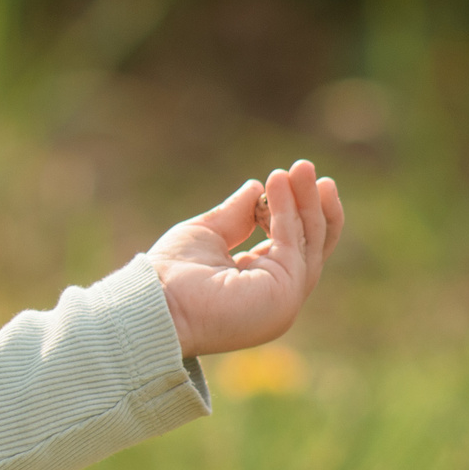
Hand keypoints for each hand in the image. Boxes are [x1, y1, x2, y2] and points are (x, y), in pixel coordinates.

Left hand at [148, 159, 344, 356]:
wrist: (155, 301)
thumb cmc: (172, 273)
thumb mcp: (208, 234)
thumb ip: (237, 214)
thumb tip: (256, 187)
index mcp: (260, 284)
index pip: (292, 247)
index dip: (297, 214)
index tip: (293, 179)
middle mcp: (278, 294)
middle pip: (310, 245)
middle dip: (313, 206)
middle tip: (312, 172)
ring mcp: (284, 297)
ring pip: (309, 242)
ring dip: (307, 202)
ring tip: (302, 167)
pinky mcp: (284, 292)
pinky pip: (292, 242)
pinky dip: (287, 210)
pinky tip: (277, 182)